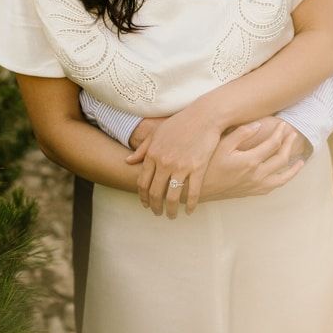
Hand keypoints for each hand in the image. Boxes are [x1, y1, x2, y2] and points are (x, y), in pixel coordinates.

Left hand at [126, 102, 223, 217]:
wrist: (204, 116)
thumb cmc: (180, 122)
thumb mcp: (156, 132)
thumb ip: (142, 149)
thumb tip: (127, 161)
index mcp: (152, 154)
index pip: (142, 182)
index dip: (142, 197)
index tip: (146, 204)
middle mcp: (164, 162)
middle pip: (155, 192)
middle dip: (155, 207)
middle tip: (157, 213)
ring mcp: (181, 166)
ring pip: (173, 196)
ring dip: (171, 210)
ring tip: (171, 216)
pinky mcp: (198, 168)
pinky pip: (192, 192)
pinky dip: (190, 205)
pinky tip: (189, 211)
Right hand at [201, 117, 309, 199]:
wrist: (197, 189)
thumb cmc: (207, 164)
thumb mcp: (221, 144)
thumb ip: (241, 133)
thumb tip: (258, 124)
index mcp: (250, 161)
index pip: (273, 144)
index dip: (280, 133)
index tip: (283, 124)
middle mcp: (256, 175)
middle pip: (281, 159)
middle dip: (289, 145)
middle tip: (292, 135)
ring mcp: (255, 186)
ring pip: (282, 178)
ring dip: (293, 168)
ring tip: (300, 161)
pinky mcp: (251, 192)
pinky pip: (273, 187)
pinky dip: (282, 181)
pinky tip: (283, 176)